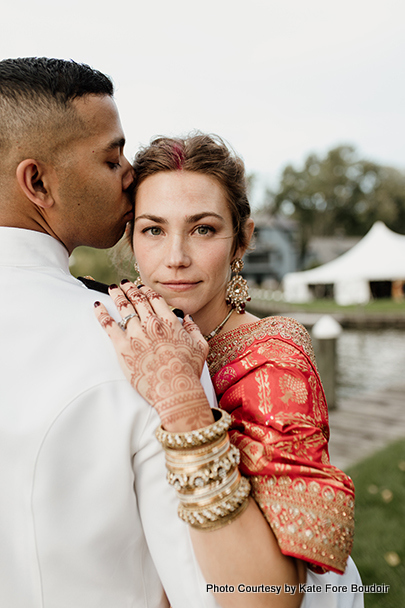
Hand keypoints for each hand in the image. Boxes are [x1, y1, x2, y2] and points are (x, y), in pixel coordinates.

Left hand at [94, 282, 213, 431]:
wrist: (175, 390)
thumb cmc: (189, 371)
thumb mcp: (200, 346)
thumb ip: (194, 329)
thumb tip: (187, 318)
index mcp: (169, 321)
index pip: (154, 298)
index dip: (146, 291)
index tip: (141, 288)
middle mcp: (151, 323)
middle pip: (137, 299)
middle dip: (130, 288)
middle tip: (124, 283)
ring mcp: (135, 334)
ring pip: (123, 307)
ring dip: (117, 295)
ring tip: (112, 288)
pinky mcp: (122, 347)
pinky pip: (108, 324)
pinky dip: (101, 313)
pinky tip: (97, 305)